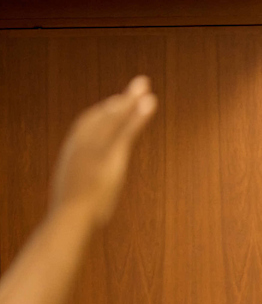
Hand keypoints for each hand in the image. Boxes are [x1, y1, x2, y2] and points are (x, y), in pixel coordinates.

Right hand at [50, 76, 156, 227]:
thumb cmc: (72, 215)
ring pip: (114, 118)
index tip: (118, 101)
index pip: (88, 125)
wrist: (69, 218)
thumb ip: (83, 190)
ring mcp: (94, 148)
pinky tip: (149, 102)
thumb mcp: (76, 197)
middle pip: (103, 115)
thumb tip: (89, 198)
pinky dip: (137, 115)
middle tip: (139, 85)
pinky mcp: (107, 154)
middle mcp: (82, 144)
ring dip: (130, 100)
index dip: (104, 112)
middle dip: (121, 100)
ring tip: (145, 86)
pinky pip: (124, 130)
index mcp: (73, 153)